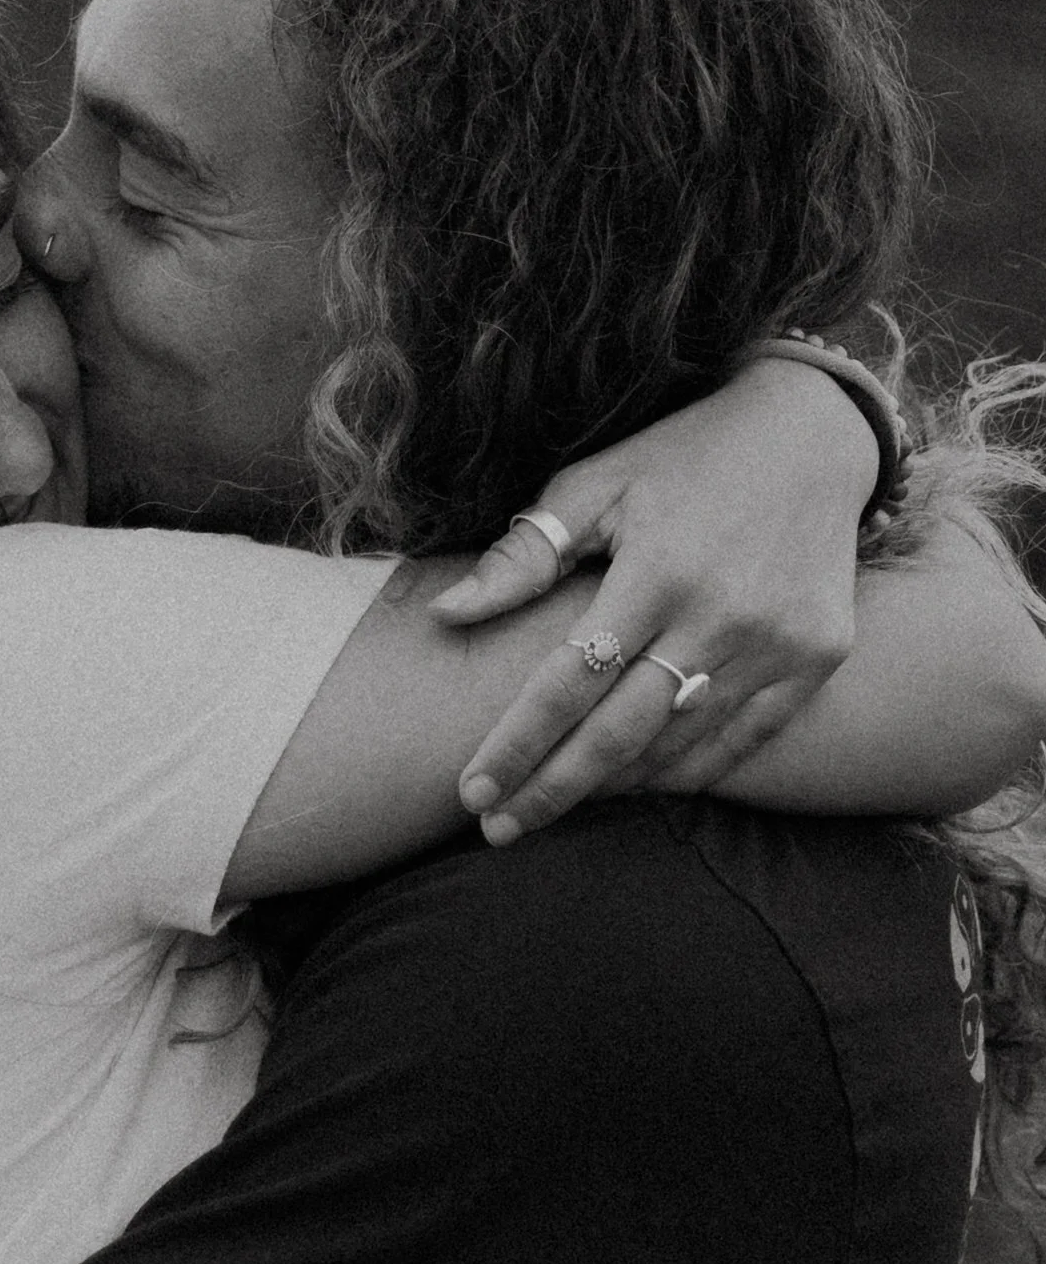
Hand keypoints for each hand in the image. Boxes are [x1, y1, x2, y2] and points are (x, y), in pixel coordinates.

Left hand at [433, 359, 876, 838]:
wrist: (815, 433)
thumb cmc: (683, 457)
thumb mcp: (597, 483)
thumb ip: (524, 555)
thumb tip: (446, 614)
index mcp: (658, 570)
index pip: (570, 681)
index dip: (518, 743)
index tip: (471, 791)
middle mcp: (723, 615)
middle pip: (620, 733)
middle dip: (551, 789)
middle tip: (496, 830)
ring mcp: (778, 643)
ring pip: (678, 746)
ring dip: (611, 787)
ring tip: (551, 806)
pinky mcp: (817, 658)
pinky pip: (742, 741)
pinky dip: (684, 771)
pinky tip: (633, 787)